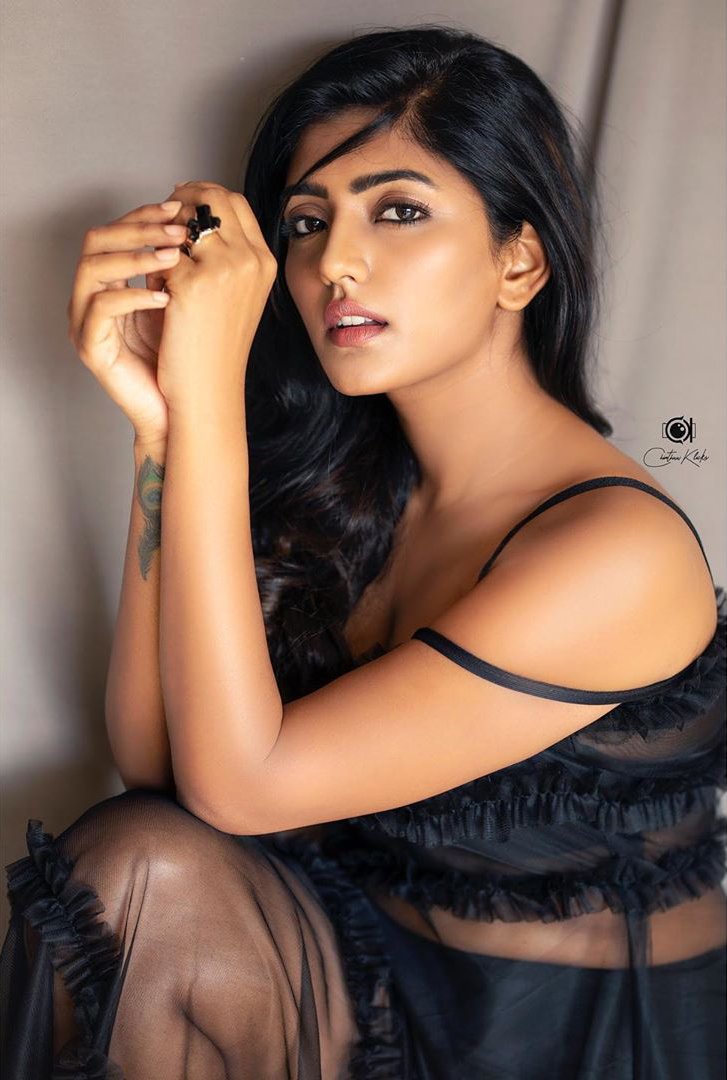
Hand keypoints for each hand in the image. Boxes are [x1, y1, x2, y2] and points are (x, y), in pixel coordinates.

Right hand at [67, 199, 188, 443]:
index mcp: (112, 281)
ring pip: (92, 266)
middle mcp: (92, 296)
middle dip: (141, 226)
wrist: (179, 410)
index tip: (182, 204)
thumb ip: (181, 265)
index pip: (117, 229)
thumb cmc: (183, 357)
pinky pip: (102, 308)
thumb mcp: (187, 300)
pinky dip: (134, 295)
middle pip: (97, 238)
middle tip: (179, 226)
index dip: (146, 212)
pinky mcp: (91, 347)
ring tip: (176, 255)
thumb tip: (200, 219)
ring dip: (137, 254)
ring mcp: (86, 321)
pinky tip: (166, 296)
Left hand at [152, 181, 277, 415]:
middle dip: (182, 199)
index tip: (180, 203)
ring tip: (150, 244)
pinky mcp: (192, 283)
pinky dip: (151, 257)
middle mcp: (250, 260)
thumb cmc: (216, 348)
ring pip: (184, 217)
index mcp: (264, 262)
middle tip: (159, 213)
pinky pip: (161, 249)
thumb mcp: (235, 296)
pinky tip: (147, 277)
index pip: (234, 202)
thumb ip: (224, 258)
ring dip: (164, 224)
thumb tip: (186, 221)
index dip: (204, 195)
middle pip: (212, 198)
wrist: (208, 388)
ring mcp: (225, 269)